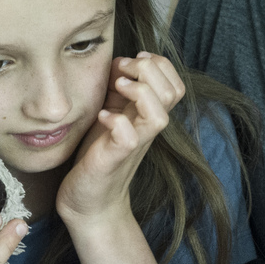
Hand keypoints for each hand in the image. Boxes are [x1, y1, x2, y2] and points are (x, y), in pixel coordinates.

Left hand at [56, 52, 185, 225]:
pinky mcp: (114, 158)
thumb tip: (121, 62)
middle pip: (173, 93)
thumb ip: (119, 87)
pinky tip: (102, 116)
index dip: (159, 65)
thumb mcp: (111, 111)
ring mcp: (133, 144)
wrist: (89, 201)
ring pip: (159, 116)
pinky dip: (115, 121)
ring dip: (139, 93)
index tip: (132, 62)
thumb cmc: (97, 154)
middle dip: (149, 71)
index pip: (175, 84)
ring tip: (117, 89)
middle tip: (122, 73)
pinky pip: (128, 137)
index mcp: (147, 115)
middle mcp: (146, 129)